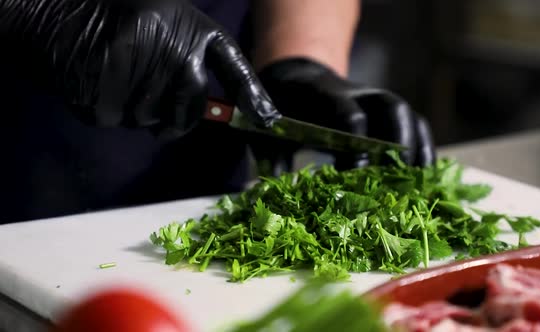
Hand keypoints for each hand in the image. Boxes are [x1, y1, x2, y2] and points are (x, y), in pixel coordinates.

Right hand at [0, 0, 279, 137]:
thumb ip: (187, 67)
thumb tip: (217, 114)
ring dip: (129, 111)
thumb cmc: (114, 22)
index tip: (270, 121)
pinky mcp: (110, 77)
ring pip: (148, 119)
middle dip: (170, 122)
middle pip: (188, 112)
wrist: (54, 7)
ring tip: (111, 74)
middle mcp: (177, 43)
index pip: (233, 66)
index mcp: (194, 27)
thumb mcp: (162, 30)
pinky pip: (112, 119)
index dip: (253, 95)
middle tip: (147, 104)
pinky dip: (99, 109)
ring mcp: (145, 60)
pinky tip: (91, 79)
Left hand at [251, 58, 434, 174]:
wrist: (297, 80)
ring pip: (408, 116)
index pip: (348, 113)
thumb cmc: (281, 109)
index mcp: (324, 94)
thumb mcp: (269, 127)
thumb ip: (272, 156)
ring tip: (421, 182)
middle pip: (390, 108)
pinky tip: (426, 175)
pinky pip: (414, 125)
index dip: (355, 141)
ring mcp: (376, 101)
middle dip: (398, 142)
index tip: (354, 173)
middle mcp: (358, 93)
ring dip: (418, 148)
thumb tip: (274, 192)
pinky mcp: (386, 113)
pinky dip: (424, 148)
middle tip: (397, 178)